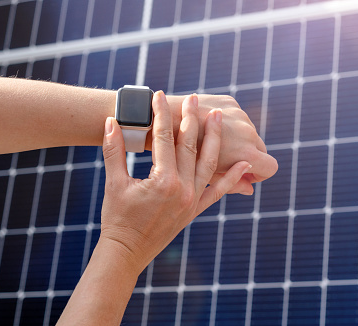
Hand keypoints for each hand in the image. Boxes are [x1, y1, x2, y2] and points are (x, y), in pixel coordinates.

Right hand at [101, 92, 250, 272]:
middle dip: (190, 119)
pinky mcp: (196, 210)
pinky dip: (233, 178)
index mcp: (163, 181)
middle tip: (193, 98)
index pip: (163, 139)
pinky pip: (218, 192)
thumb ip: (114, 150)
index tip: (158, 96)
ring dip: (214, 138)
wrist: (126, 252)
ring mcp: (193, 200)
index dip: (160, 114)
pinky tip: (246, 164)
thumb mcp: (114, 183)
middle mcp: (183, 189)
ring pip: (209, 163)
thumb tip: (111, 122)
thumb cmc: (116, 218)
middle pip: (190, 146)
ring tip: (218, 117)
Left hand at [152, 95, 278, 194]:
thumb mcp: (205, 178)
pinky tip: (210, 126)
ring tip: (216, 144)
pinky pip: (237, 115)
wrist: (157, 124)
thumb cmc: (176, 159)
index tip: (246, 175)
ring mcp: (239, 114)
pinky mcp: (229, 100)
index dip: (259, 173)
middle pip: (259, 148)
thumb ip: (231, 184)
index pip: (269, 167)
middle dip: (248, 155)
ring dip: (238, 137)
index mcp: (246, 153)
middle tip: (229, 162)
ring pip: (248, 131)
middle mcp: (247, 131)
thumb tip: (250, 190)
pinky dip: (229, 122)